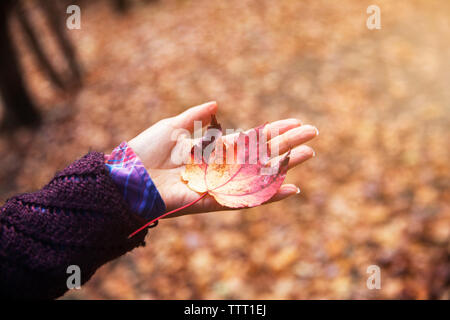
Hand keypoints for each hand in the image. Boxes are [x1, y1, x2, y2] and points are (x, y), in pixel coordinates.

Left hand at [128, 101, 317, 217]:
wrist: (127, 178)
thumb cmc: (146, 151)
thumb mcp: (173, 126)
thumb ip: (196, 116)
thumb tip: (216, 104)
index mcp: (214, 148)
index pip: (252, 138)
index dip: (273, 130)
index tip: (295, 122)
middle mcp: (222, 166)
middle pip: (262, 153)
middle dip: (287, 143)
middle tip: (313, 134)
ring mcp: (221, 183)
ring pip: (261, 173)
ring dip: (286, 164)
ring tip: (309, 153)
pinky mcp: (215, 201)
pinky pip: (247, 199)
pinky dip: (270, 195)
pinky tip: (292, 189)